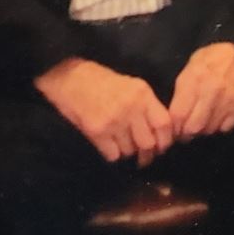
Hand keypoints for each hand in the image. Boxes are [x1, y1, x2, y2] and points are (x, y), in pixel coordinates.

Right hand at [36, 57, 174, 166]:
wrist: (68, 77)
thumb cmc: (100, 80)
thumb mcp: (130, 85)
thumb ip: (146, 106)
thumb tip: (160, 133)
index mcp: (142, 94)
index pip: (164, 124)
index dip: (165, 141)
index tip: (161, 147)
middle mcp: (131, 107)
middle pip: (148, 143)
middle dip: (146, 154)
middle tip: (143, 157)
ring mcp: (113, 120)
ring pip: (130, 151)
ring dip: (127, 152)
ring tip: (120, 145)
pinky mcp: (97, 131)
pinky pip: (113, 155)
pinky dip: (112, 154)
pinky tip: (107, 146)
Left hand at [168, 40, 233, 140]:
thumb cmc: (208, 60)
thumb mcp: (188, 70)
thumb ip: (180, 94)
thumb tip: (174, 119)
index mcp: (195, 79)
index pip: (179, 114)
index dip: (174, 127)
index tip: (174, 130)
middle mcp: (212, 90)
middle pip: (194, 127)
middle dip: (186, 133)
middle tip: (185, 132)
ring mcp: (229, 99)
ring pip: (209, 129)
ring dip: (202, 130)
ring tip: (201, 122)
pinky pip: (225, 128)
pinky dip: (219, 126)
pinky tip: (216, 117)